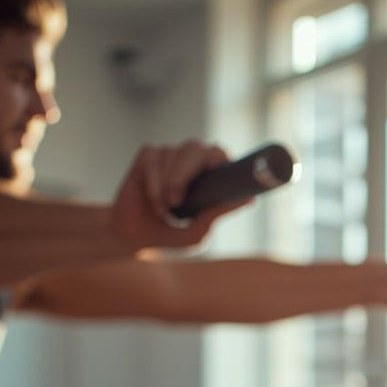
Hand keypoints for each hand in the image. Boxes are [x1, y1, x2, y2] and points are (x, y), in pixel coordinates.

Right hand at [110, 140, 251, 249]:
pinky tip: (151, 199)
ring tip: (163, 210)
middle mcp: (192, 160)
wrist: (135, 238)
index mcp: (209, 176)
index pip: (220, 155)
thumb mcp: (197, 232)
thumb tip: (251, 200)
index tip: (214, 169)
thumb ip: (219, 214)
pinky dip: (152, 184)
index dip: (219, 158)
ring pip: (172, 154)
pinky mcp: (148, 155)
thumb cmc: (171, 235)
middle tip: (176, 200)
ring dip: (166, 185)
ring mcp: (170, 155)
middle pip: (196, 148)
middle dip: (185, 173)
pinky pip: (152, 161)